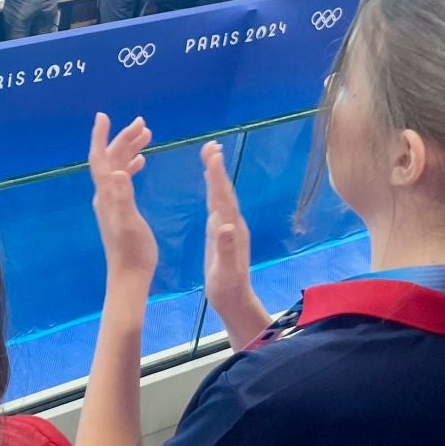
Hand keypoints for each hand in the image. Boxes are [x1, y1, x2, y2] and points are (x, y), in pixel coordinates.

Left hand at [89, 113, 156, 286]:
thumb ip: (123, 197)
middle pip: (110, 158)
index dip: (101, 136)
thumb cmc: (133, 251)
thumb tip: (117, 172)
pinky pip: (122, 179)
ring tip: (147, 134)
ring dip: (129, 149)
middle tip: (143, 122)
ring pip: (117, 167)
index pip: (99, 159)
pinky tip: (142, 161)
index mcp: (106, 194)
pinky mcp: (120, 208)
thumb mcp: (130, 223)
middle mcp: (105, 194)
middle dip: (123, 138)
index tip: (104, 116)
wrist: (130, 275)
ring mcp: (112, 201)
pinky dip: (131, 165)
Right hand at [202, 138, 255, 312]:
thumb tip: (224, 225)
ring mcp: (228, 227)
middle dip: (217, 168)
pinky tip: (209, 184)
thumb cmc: (226, 288)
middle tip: (210, 145)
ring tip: (210, 155)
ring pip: (222, 195)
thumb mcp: (225, 270)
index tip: (213, 154)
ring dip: (216, 175)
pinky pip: (218, 204)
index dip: (217, 176)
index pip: (222, 197)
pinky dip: (214, 189)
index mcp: (229, 229)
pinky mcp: (223, 233)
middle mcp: (232, 224)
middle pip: (224, 190)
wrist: (234, 300)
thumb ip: (226, 248)